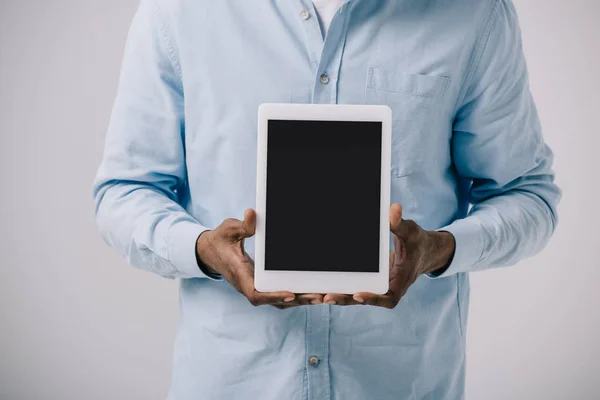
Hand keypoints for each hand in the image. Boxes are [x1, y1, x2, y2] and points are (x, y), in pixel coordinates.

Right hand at [196, 209, 323, 307]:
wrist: (211, 251)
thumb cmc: (221, 240)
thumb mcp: (229, 229)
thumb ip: (243, 225)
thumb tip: (252, 213)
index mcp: (239, 274)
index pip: (255, 293)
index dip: (272, 296)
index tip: (290, 294)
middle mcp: (248, 284)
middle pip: (273, 301)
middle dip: (296, 300)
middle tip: (318, 297)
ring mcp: (255, 286)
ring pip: (278, 301)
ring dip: (299, 300)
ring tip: (320, 297)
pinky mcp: (261, 284)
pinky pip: (278, 294)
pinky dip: (294, 295)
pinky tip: (310, 291)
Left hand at [323, 203, 454, 307]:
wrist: (422, 251)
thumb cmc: (416, 241)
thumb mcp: (411, 231)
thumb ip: (400, 223)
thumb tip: (393, 210)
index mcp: (400, 280)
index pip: (388, 298)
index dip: (373, 298)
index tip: (358, 295)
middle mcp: (388, 288)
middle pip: (365, 299)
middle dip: (345, 300)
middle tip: (326, 297)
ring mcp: (378, 287)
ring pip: (355, 297)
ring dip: (337, 297)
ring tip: (317, 295)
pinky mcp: (369, 282)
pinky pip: (353, 288)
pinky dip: (339, 289)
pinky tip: (320, 287)